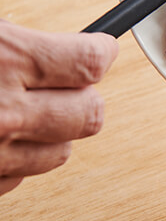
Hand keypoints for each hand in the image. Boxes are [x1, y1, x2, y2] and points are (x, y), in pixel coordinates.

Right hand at [0, 21, 118, 195]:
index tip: (101, 50)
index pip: (90, 62)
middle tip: (65, 85)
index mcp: (5, 59)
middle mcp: (4, 111)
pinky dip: (12, 160)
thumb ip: (13, 43)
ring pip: (61, 152)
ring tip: (21, 114)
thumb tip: (55, 50)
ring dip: (51, 134)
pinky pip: (18, 177)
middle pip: (91, 114)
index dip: (100, 53)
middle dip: (84, 97)